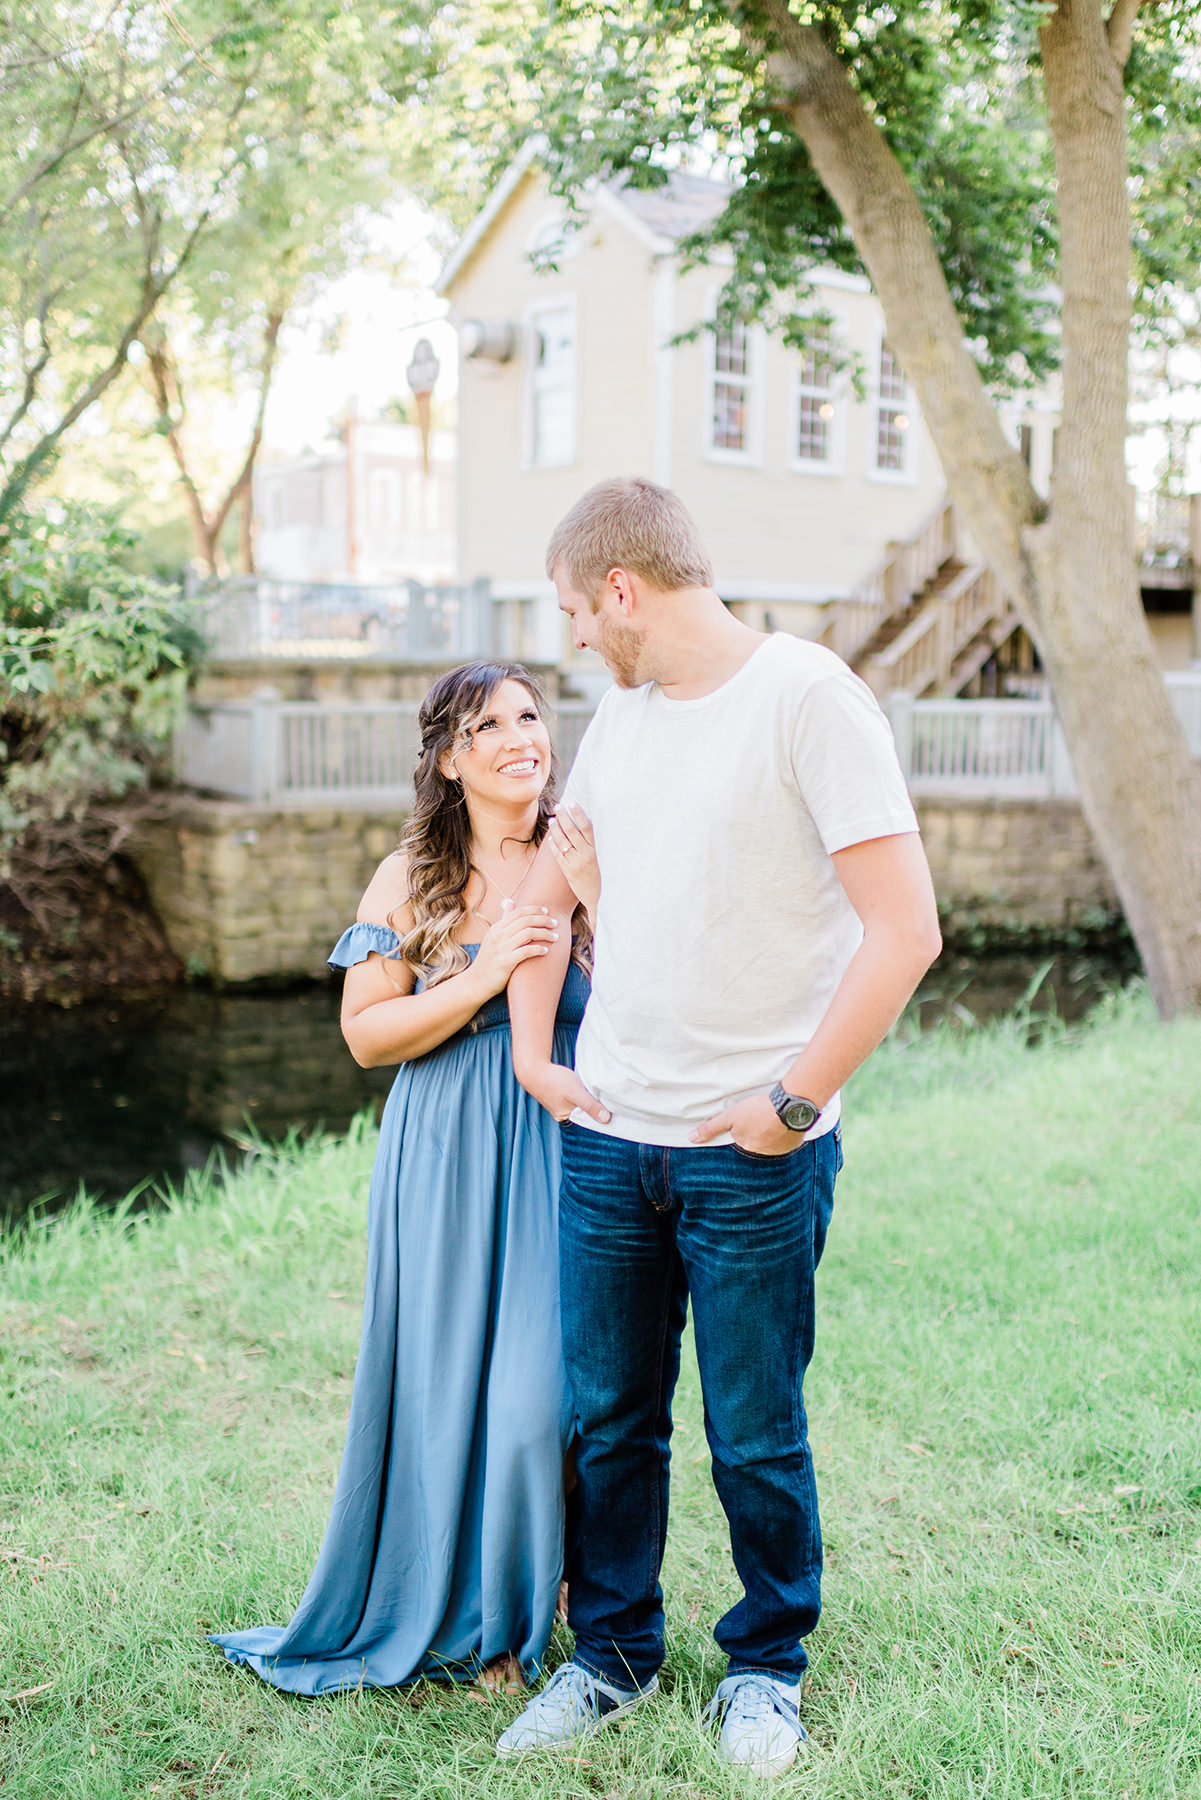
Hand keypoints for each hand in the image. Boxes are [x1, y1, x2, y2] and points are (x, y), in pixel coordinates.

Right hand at [470, 906, 560, 1000]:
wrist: (477, 981)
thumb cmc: (488, 959)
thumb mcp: (493, 936)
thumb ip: (503, 920)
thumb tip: (510, 901)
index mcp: (496, 928)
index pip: (518, 912)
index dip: (534, 909)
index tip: (547, 911)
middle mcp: (498, 935)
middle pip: (526, 921)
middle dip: (544, 920)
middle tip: (556, 923)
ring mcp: (501, 948)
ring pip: (528, 933)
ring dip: (545, 934)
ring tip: (555, 937)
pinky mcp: (505, 962)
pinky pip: (526, 951)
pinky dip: (538, 949)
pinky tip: (546, 951)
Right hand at [518, 1059, 610, 1125]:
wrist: (534, 1068)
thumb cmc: (554, 1080)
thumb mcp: (576, 1093)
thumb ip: (590, 1106)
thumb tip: (606, 1120)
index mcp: (567, 1116)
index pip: (588, 1120)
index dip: (600, 1115)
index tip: (614, 1111)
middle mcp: (563, 1113)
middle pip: (584, 1112)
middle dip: (595, 1106)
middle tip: (609, 1099)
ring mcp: (560, 1103)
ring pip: (579, 1103)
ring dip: (587, 1098)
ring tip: (598, 1092)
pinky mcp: (559, 1094)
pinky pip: (574, 1097)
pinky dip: (580, 1092)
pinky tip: (584, 1086)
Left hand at [548, 805, 599, 920]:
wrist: (598, 897)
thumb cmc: (601, 874)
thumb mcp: (601, 857)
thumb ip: (593, 842)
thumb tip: (584, 822)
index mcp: (596, 850)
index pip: (586, 827)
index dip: (579, 814)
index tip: (572, 803)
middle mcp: (585, 855)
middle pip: (572, 831)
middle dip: (564, 817)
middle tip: (558, 806)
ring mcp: (575, 863)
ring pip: (563, 842)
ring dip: (556, 829)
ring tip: (552, 819)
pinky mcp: (567, 872)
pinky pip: (558, 855)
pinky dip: (553, 845)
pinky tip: (550, 837)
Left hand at [690, 1092, 799, 1154]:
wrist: (788, 1109)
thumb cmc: (757, 1111)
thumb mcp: (730, 1117)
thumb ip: (711, 1128)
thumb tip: (691, 1138)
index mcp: (746, 1146)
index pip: (742, 1136)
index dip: (746, 1124)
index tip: (751, 1116)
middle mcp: (761, 1152)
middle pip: (757, 1139)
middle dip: (759, 1129)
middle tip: (763, 1114)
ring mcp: (778, 1150)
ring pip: (772, 1140)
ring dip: (772, 1131)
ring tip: (775, 1116)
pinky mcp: (792, 1144)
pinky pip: (787, 1139)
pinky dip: (785, 1132)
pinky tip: (785, 1121)